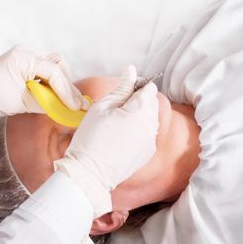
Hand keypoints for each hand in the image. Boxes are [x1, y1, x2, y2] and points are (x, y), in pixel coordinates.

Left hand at [0, 46, 87, 124]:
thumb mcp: (20, 103)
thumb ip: (44, 103)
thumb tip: (64, 108)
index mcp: (23, 58)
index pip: (54, 72)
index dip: (67, 90)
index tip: (74, 106)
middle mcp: (26, 52)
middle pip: (58, 63)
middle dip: (68, 83)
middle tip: (75, 102)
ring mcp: (26, 56)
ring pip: (54, 65)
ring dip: (62, 82)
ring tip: (68, 100)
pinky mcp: (24, 63)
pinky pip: (45, 69)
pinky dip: (54, 81)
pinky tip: (57, 95)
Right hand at [54, 66, 159, 216]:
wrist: (90, 173)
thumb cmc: (91, 138)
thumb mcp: (102, 107)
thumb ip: (121, 87)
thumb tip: (131, 71)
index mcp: (141, 110)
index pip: (149, 88)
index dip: (136, 86)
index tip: (122, 92)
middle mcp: (151, 125)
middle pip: (152, 103)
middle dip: (138, 101)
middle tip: (115, 108)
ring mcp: (151, 140)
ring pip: (151, 118)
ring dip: (139, 116)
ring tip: (117, 124)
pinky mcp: (148, 152)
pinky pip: (148, 133)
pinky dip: (138, 131)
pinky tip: (120, 137)